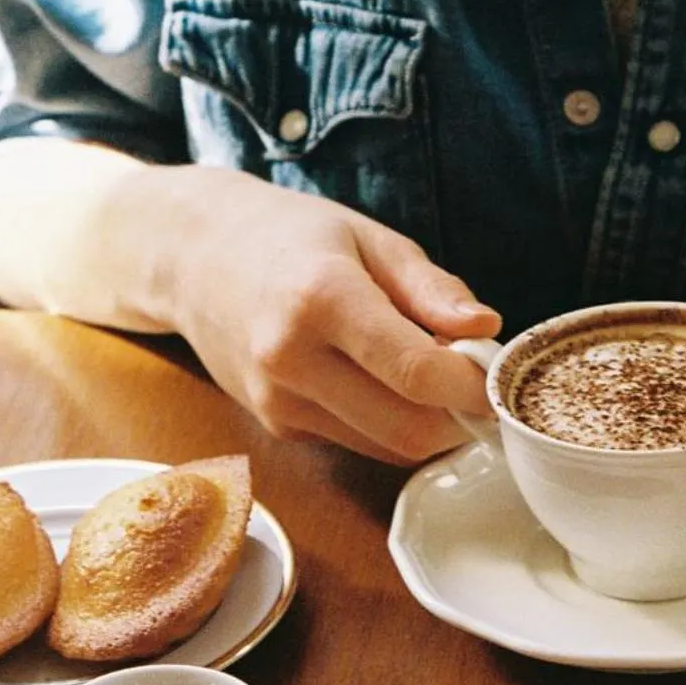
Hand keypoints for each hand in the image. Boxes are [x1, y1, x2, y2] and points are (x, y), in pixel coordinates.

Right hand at [155, 171, 501, 461]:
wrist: (191, 257)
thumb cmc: (288, 237)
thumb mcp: (367, 238)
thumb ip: (430, 287)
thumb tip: (486, 327)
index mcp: (321, 300)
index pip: (416, 372)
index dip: (471, 386)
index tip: (495, 376)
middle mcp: (291, 360)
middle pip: (407, 429)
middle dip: (455, 416)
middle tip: (470, 382)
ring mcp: (278, 401)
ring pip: (386, 446)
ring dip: (423, 423)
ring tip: (425, 373)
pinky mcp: (277, 426)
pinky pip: (357, 442)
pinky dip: (385, 422)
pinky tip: (379, 381)